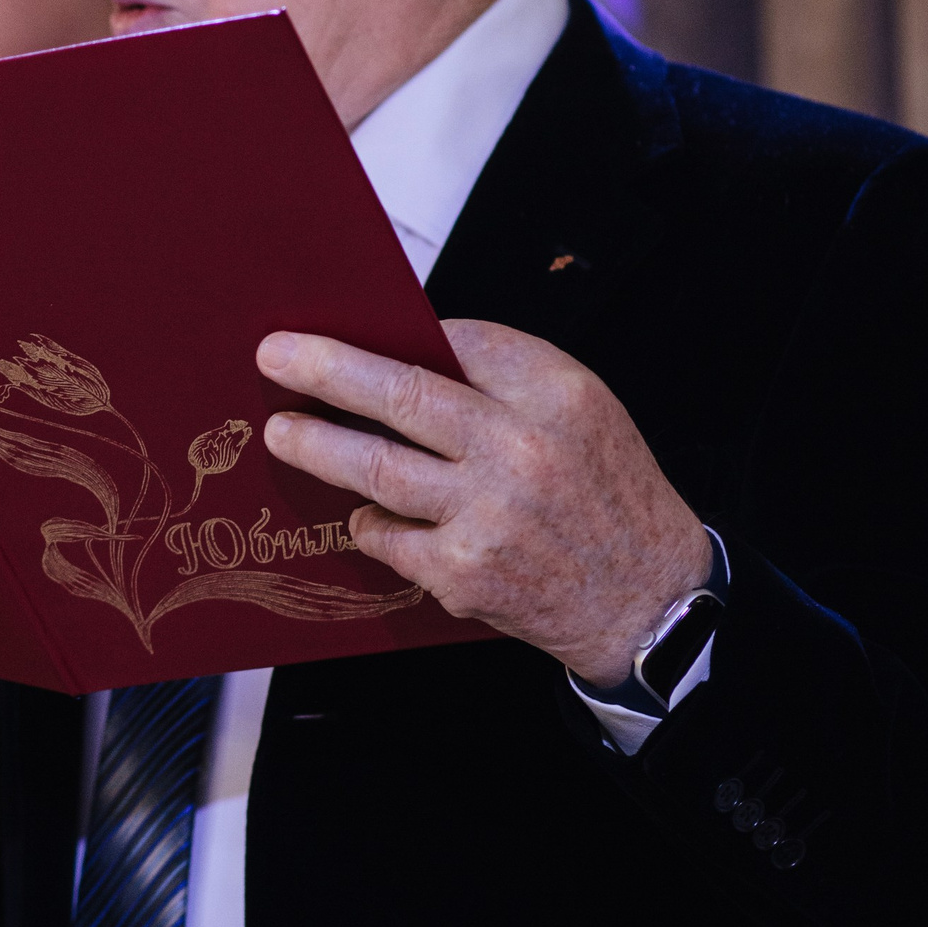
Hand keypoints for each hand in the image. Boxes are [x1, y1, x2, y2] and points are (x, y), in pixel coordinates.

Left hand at [258, 319, 710, 688]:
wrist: (651, 602)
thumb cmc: (612, 501)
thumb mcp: (584, 415)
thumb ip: (509, 384)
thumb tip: (413, 357)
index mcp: (556, 394)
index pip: (458, 341)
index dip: (401, 333)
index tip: (355, 324)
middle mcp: (520, 448)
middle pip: (400, 393)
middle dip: (326, 369)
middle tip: (276, 356)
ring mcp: (488, 513)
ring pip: (376, 466)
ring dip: (316, 444)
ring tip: (283, 430)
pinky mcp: (463, 571)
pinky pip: (387, 534)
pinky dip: (368, 522)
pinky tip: (364, 514)